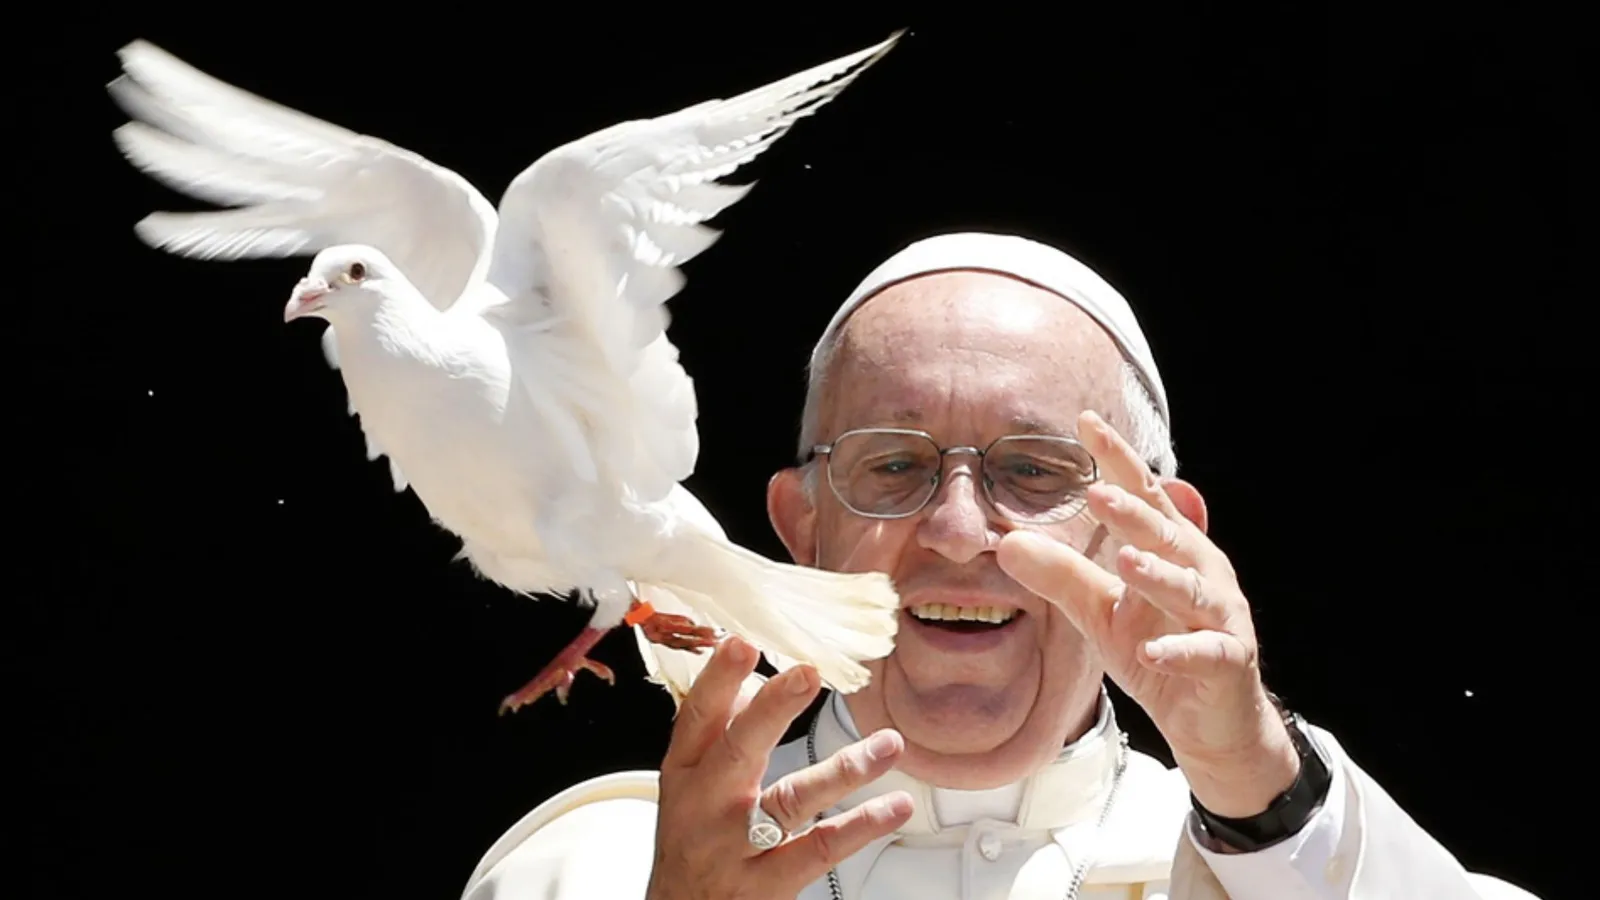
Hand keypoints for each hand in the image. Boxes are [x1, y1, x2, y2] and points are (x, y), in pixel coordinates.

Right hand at [647, 636, 913, 899]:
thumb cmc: (689, 844)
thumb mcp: (688, 785)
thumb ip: (718, 734)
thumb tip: (755, 682)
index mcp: (685, 772)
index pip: (697, 718)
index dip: (717, 680)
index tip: (741, 643)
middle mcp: (706, 806)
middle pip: (739, 752)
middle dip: (773, 712)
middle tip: (807, 675)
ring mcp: (737, 846)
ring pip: (793, 800)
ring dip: (845, 770)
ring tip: (889, 744)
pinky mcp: (767, 884)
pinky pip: (820, 849)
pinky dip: (861, 826)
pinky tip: (894, 806)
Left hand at [996, 409, 1297, 817]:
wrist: (1211, 720)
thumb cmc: (1159, 649)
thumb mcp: (1101, 612)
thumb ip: (1062, 576)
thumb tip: (1008, 543)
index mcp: (1170, 549)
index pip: (1142, 495)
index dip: (1117, 459)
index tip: (1086, 422)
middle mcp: (1201, 571)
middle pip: (1165, 535)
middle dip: (1133, 514)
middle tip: (1097, 492)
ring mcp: (1220, 615)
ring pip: (1191, 589)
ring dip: (1159, 576)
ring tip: (1125, 562)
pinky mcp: (1229, 662)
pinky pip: (1206, 653)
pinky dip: (1180, 652)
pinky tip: (1152, 652)